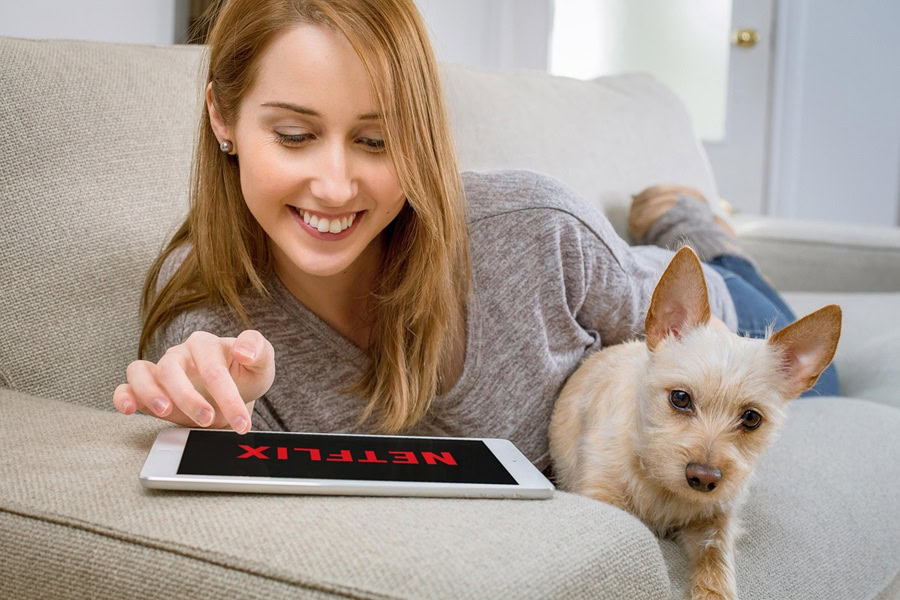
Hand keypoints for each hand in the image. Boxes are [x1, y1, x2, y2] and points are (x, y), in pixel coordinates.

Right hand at [112, 330, 275, 433]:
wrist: (233, 395)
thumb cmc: (245, 376)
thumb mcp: (262, 364)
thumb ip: (259, 349)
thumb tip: (242, 350)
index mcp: (206, 344)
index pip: (212, 367)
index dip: (227, 396)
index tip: (241, 423)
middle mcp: (180, 354)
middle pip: (172, 368)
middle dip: (189, 398)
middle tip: (207, 420)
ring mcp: (161, 370)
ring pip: (142, 372)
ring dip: (151, 393)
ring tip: (166, 411)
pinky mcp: (147, 388)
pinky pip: (126, 386)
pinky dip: (124, 396)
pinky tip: (130, 409)